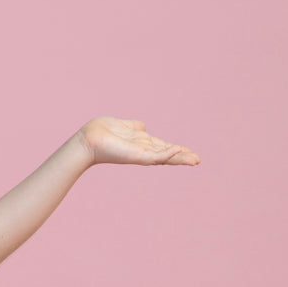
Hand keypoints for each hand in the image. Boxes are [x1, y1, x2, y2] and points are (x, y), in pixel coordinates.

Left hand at [78, 117, 199, 165]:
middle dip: (182, 157)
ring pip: (164, 157)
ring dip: (179, 158)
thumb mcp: (125, 127)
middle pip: (167, 154)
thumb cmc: (103, 133)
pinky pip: (154, 155)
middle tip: (197, 160)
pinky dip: (167, 153)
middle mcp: (143, 150)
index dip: (176, 150)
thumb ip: (136, 127)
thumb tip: (143, 126)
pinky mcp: (136, 156)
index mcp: (142, 144)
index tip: (190, 152)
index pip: (163, 147)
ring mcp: (140, 154)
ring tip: (194, 159)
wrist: (90, 139)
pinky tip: (177, 150)